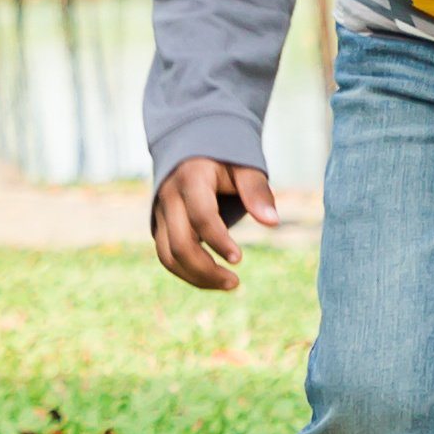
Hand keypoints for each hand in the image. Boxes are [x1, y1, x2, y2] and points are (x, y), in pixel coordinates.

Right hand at [150, 156, 279, 290]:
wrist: (191, 148)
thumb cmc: (224, 159)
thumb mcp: (243, 167)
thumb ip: (256, 191)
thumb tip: (272, 222)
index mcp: (191, 178)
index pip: (200, 215)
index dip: (218, 240)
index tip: (239, 259)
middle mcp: (170, 197)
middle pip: (179, 243)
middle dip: (206, 269)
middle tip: (235, 283)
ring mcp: (161, 213)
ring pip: (168, 256)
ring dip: (196, 277)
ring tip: (229, 285)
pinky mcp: (161, 226)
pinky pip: (167, 257)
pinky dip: (188, 272)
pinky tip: (213, 278)